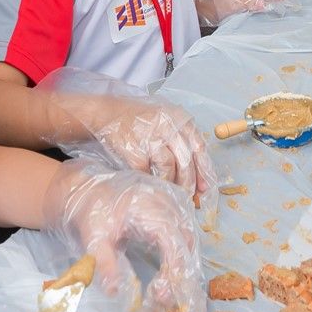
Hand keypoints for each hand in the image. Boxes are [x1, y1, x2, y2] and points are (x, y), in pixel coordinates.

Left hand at [43, 164, 204, 311]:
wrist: (90, 190)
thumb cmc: (93, 210)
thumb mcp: (94, 236)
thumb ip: (105, 262)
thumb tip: (114, 291)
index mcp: (150, 208)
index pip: (174, 243)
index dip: (173, 272)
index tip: (161, 296)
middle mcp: (167, 204)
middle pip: (187, 244)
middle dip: (182, 276)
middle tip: (171, 304)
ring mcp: (172, 206)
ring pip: (190, 241)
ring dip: (184, 269)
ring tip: (168, 293)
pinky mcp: (172, 211)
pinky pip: (185, 236)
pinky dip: (182, 257)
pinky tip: (170, 276)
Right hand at [50, 90, 214, 202]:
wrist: (107, 113)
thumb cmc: (140, 121)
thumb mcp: (166, 120)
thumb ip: (182, 141)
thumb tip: (200, 178)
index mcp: (179, 118)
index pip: (199, 147)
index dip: (204, 171)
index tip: (205, 188)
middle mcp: (167, 125)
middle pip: (186, 160)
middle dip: (189, 183)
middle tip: (189, 198)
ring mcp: (150, 137)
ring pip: (169, 168)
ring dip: (172, 185)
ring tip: (171, 194)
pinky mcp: (135, 150)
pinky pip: (148, 173)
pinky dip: (152, 183)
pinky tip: (153, 188)